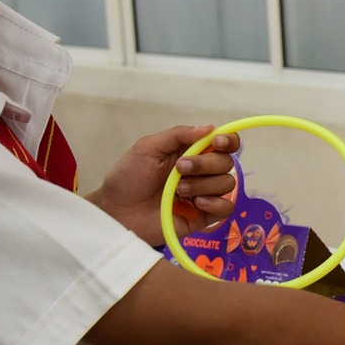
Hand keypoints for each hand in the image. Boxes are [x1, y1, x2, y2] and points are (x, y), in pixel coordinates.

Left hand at [85, 124, 242, 243]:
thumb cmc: (128, 177)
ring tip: (178, 190)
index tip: (216, 142)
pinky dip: (215, 204)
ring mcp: (204, 194)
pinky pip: (226, 208)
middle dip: (205, 164)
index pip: (223, 143)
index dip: (227, 140)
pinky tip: (195, 203)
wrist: (116, 211)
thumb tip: (210, 128)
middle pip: (226, 163)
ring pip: (227, 184)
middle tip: (179, 169)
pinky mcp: (203, 217)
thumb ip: (178, 135)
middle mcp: (201, 172)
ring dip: (203, 185)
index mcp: (191, 152)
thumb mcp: (148, 147)